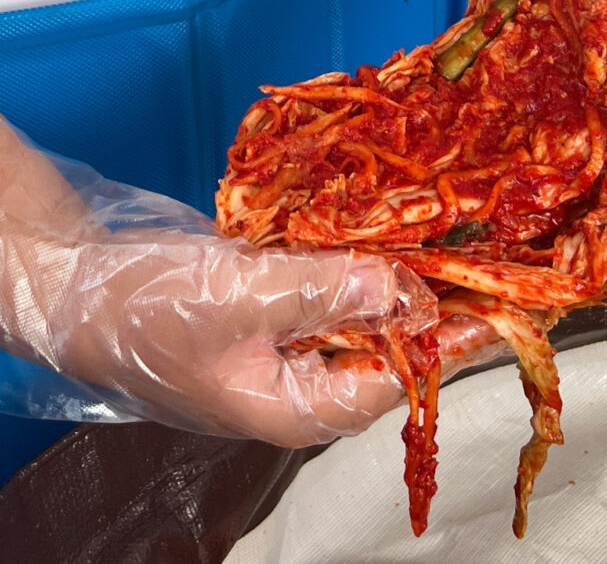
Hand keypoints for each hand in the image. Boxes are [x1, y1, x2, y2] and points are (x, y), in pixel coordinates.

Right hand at [0, 117, 497, 446]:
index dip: (446, 346)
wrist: (73, 281)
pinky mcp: (272, 307)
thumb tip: (398, 288)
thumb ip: (324, 292)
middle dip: (429, 310)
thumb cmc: (142, 309)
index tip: (495, 312)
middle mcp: (296, 382)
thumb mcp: (241, 299)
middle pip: (383, 349)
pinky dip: (357, 265)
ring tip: (448, 248)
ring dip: (397, 283)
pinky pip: (329, 290)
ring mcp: (284, 343)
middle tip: (481, 269)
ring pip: (359, 316)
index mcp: (292, 406)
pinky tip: (386, 237)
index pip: (392, 381)